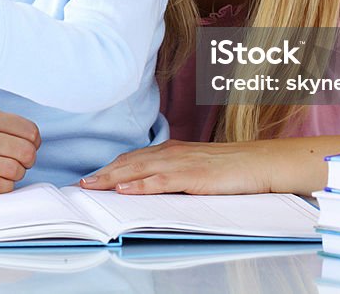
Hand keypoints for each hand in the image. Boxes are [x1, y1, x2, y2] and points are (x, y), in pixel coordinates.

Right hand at [0, 107, 40, 193]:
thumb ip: (16, 130)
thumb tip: (35, 145)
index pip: (31, 131)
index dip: (34, 144)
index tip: (21, 148)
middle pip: (25, 152)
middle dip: (26, 162)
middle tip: (16, 163)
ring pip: (14, 170)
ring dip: (15, 176)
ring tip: (3, 172)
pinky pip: (0, 186)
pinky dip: (4, 187)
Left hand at [80, 139, 276, 194]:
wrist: (259, 162)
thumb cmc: (231, 168)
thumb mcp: (196, 168)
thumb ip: (173, 175)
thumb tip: (151, 187)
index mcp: (172, 150)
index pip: (133, 158)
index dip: (110, 167)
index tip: (91, 177)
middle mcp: (172, 152)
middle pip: (129, 162)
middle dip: (103, 173)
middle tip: (80, 184)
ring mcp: (181, 163)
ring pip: (139, 169)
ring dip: (112, 178)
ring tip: (92, 186)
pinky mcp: (192, 175)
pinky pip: (161, 181)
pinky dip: (140, 185)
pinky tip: (125, 189)